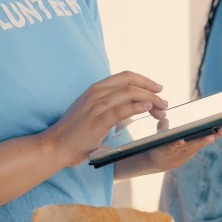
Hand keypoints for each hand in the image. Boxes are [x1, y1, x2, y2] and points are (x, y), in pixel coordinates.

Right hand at [41, 71, 168, 166]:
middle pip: (131, 83)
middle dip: (151, 90)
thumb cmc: (76, 131)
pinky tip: (148, 109)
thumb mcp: (92, 111)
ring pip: (130, 93)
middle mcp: (96, 93)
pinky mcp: (98, 119)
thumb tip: (133, 108)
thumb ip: (110, 106)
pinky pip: (123, 109)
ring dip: (150, 99)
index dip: (144, 80)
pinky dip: (138, 107)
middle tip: (164, 101)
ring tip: (161, 108)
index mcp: (95, 88)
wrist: (58, 145)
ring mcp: (97, 105)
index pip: (125, 76)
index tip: (157, 87)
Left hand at [146, 118, 221, 171]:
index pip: (217, 126)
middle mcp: (194, 141)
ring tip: (210, 137)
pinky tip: (181, 140)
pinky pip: (174, 145)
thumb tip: (165, 117)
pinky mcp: (168, 149)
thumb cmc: (169, 143)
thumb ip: (169, 123)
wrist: (158, 161)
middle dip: (220, 132)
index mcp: (200, 134)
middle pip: (211, 135)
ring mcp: (183, 146)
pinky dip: (178, 142)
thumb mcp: (171, 130)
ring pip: (196, 142)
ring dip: (203, 139)